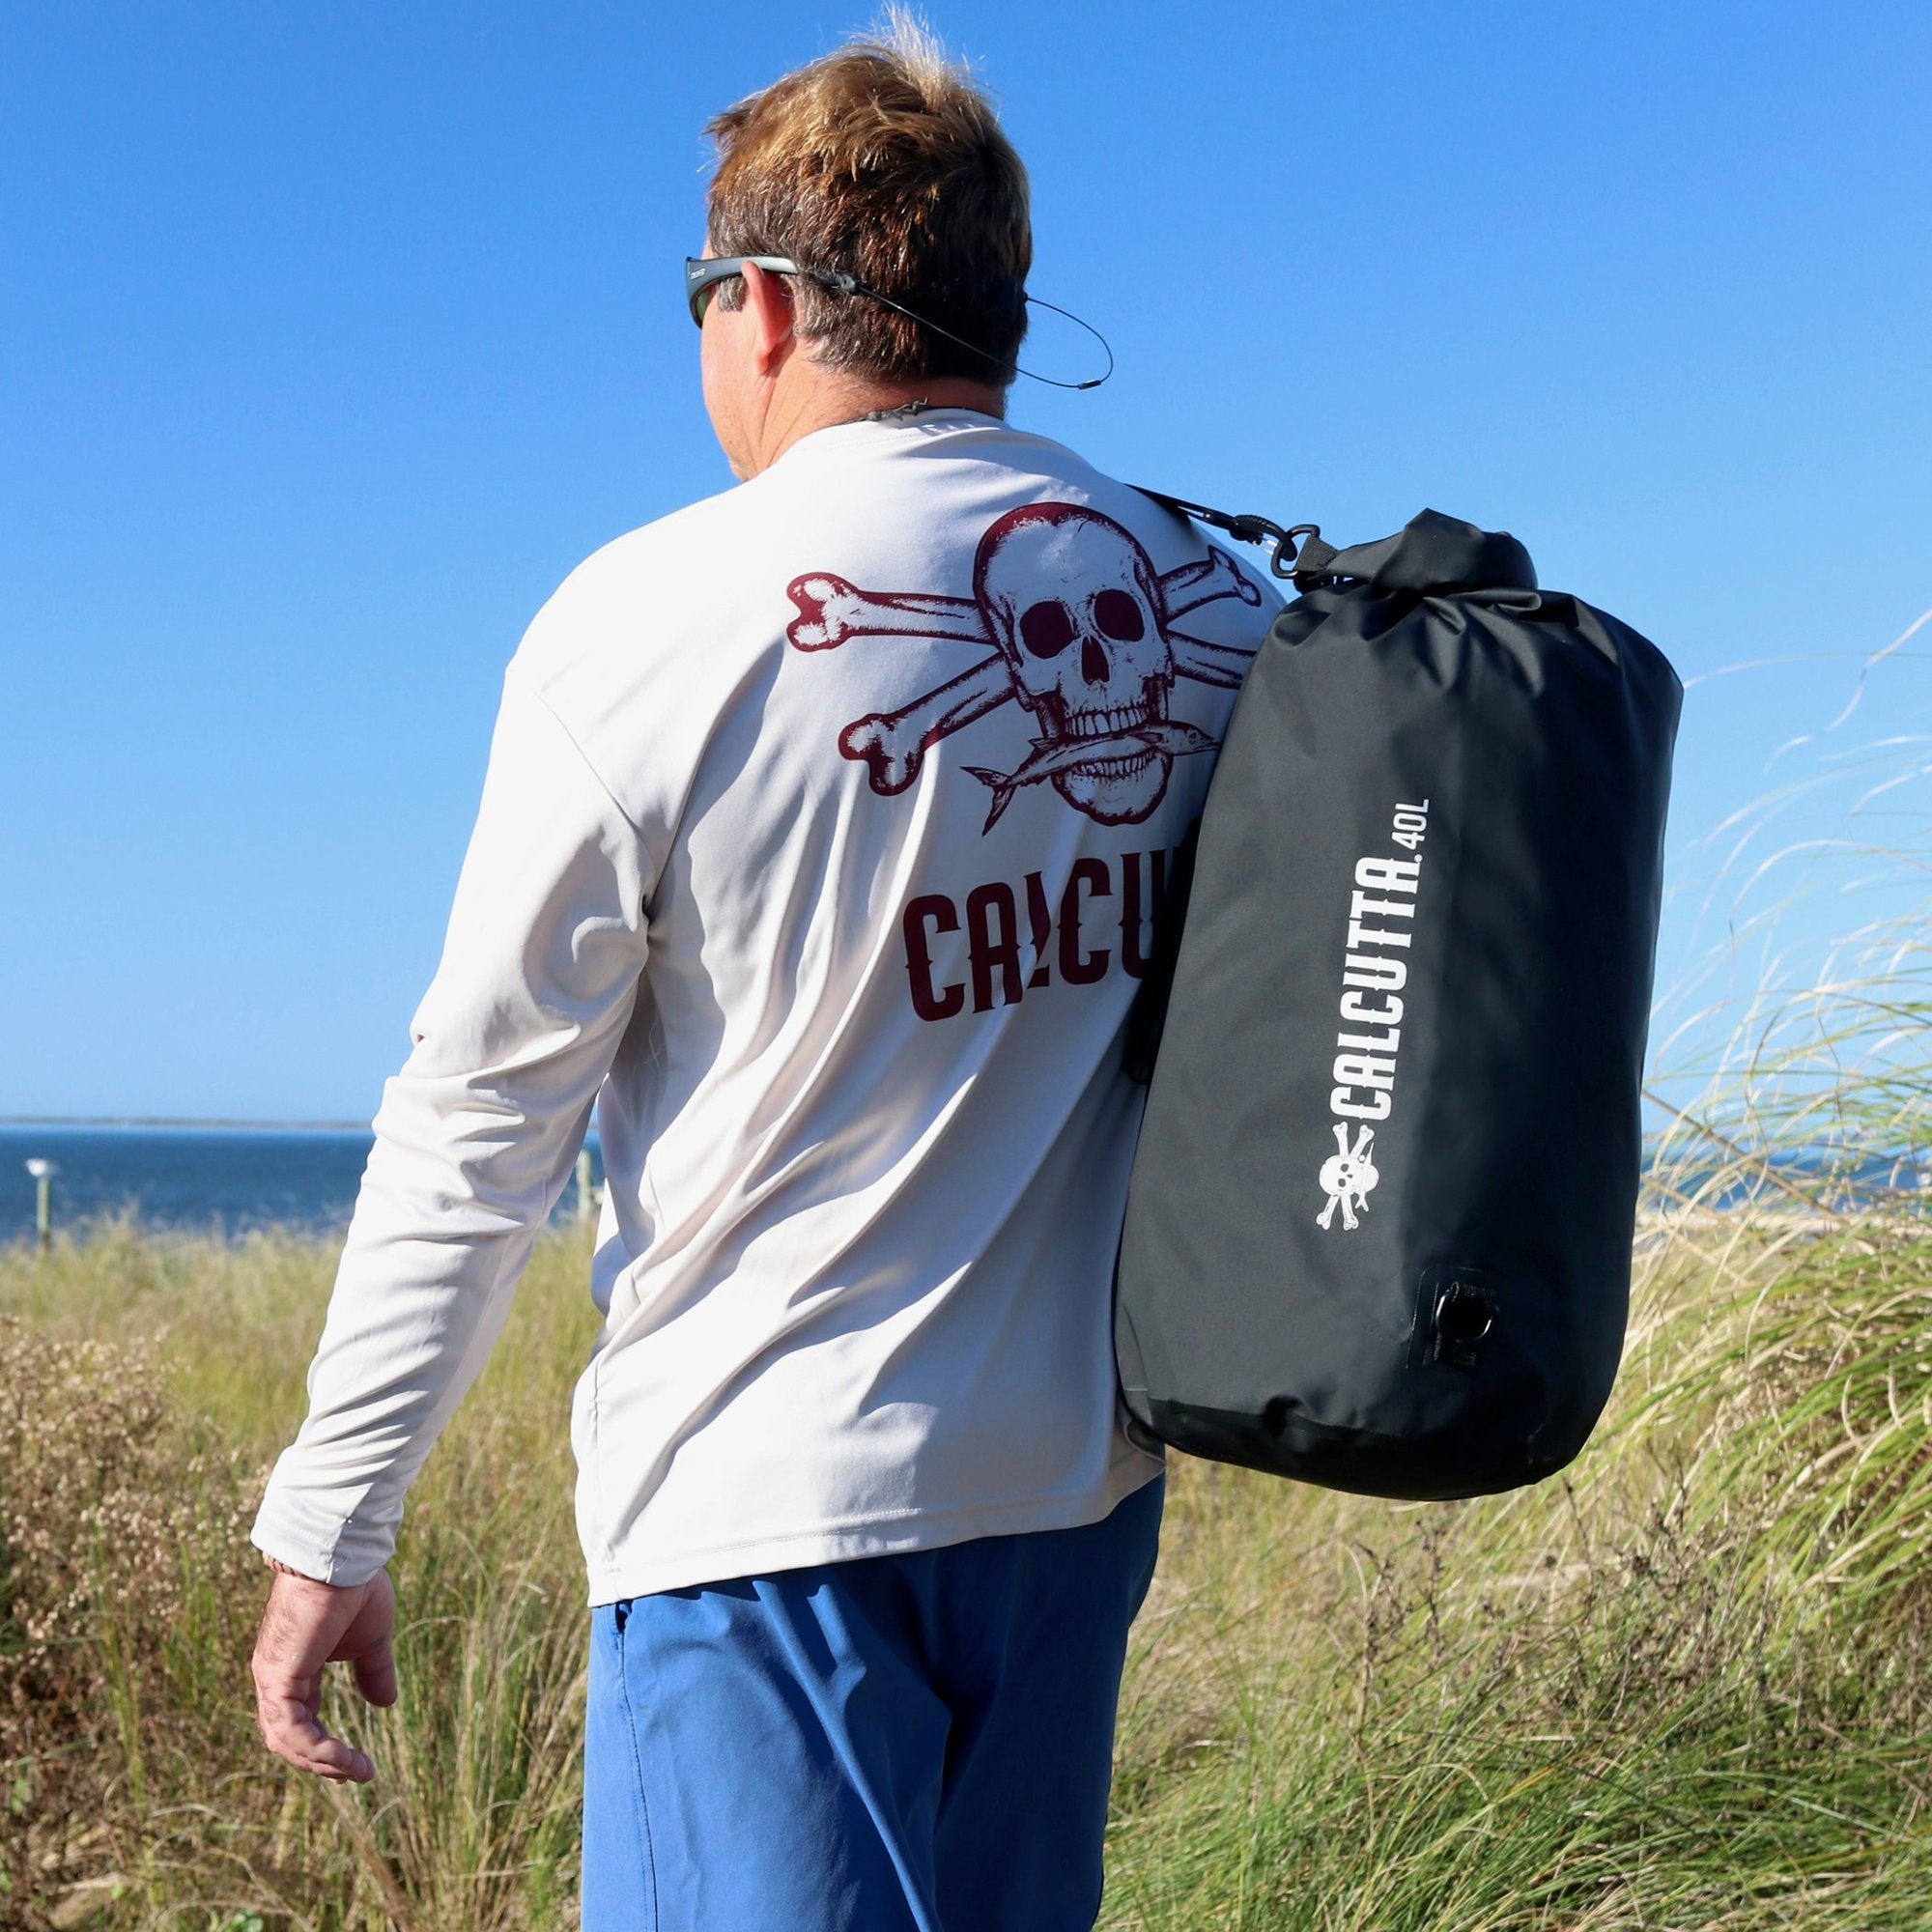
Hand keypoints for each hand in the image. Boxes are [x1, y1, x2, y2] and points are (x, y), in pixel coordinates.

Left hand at [251, 1565, 397, 1782]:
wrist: (342, 1557)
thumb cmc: (354, 1588)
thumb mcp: (371, 1639)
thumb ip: (374, 1671)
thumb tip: (387, 1704)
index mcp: (293, 1667)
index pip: (300, 1719)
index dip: (323, 1744)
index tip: (353, 1763)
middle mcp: (275, 1677)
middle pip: (287, 1738)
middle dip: (320, 1762)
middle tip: (354, 1773)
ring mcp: (272, 1678)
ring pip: (286, 1741)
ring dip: (322, 1762)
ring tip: (356, 1770)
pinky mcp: (278, 1677)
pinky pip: (292, 1730)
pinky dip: (318, 1750)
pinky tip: (345, 1758)